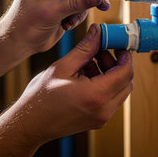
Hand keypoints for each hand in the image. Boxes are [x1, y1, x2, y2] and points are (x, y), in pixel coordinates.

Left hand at [1, 0, 109, 54]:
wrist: (18, 42)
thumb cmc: (25, 26)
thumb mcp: (50, 13)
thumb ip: (74, 3)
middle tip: (102, 3)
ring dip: (82, 8)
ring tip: (70, 22)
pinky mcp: (63, 0)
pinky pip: (81, 2)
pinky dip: (79, 14)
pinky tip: (68, 24)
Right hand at [8, 23, 132, 146]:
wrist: (31, 124)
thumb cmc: (42, 97)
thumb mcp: (63, 66)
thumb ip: (85, 48)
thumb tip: (98, 31)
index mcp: (96, 95)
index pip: (125, 72)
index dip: (125, 55)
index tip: (118, 43)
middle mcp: (103, 110)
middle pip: (126, 82)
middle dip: (117, 63)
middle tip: (102, 50)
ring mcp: (102, 118)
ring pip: (119, 90)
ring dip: (111, 73)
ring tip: (90, 61)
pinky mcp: (97, 120)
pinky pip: (110, 99)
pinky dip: (105, 84)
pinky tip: (86, 74)